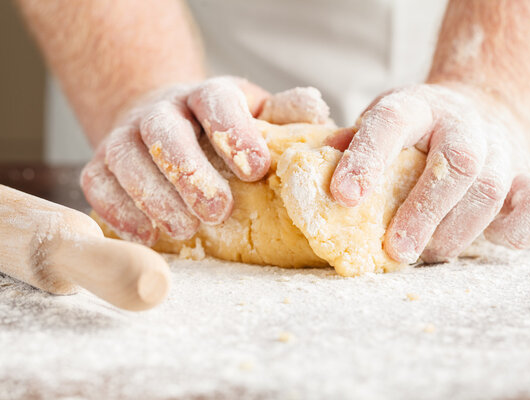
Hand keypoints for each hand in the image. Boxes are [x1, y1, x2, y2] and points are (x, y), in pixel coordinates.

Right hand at [81, 76, 328, 244]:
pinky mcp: (101, 163)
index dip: (234, 134)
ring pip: (126, 158)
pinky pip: (98, 182)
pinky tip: (146, 235)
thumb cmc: (220, 128)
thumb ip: (285, 114)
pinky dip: (118, 210)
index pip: (216, 102)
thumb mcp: (257, 115)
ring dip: (154, 197)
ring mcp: (126, 135)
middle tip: (217, 211)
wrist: (165, 121)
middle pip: (165, 132)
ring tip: (185, 230)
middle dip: (190, 173)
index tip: (257, 170)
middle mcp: (162, 110)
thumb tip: (317, 111)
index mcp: (206, 96)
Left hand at [329, 84, 529, 262]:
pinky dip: (515, 231)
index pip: (392, 123)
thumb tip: (316, 174)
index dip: (368, 158)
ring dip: (454, 233)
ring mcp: (502, 149)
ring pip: (489, 193)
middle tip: (395, 251)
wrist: (477, 111)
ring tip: (423, 254)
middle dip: (423, 213)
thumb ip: (352, 145)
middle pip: (456, 164)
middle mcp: (464, 123)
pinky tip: (486, 242)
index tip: (343, 196)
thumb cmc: (417, 130)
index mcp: (417, 107)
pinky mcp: (529, 176)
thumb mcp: (380, 123)